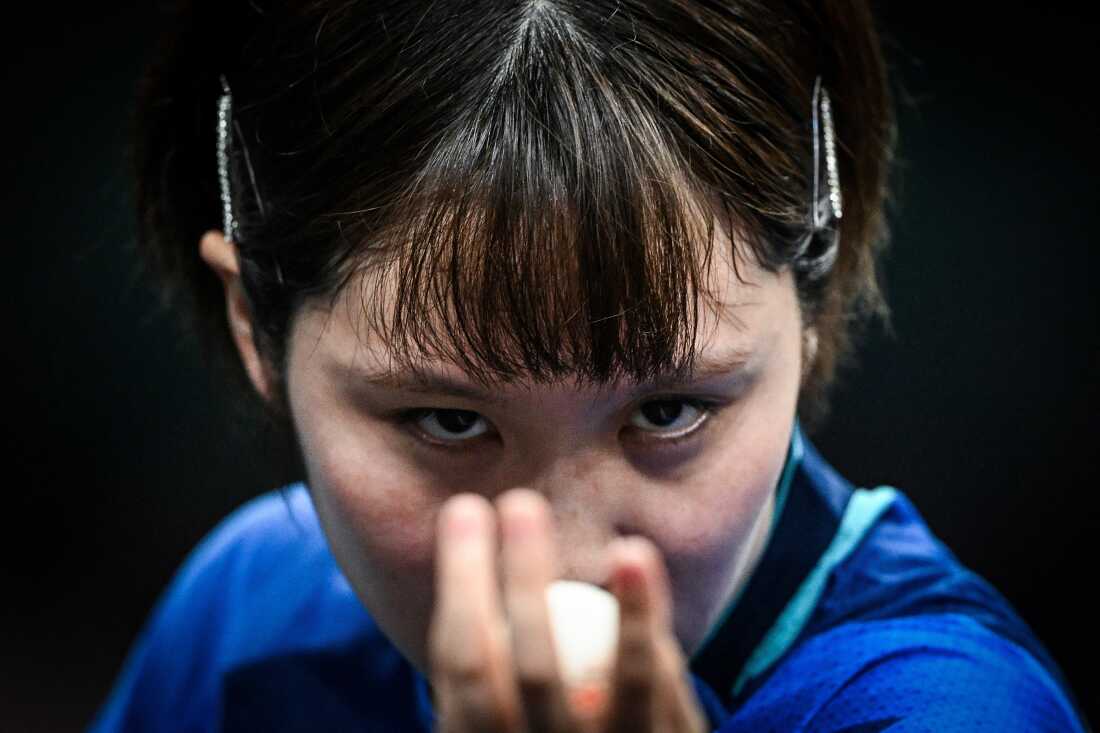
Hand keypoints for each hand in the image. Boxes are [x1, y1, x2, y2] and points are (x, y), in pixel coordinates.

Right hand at [428, 489, 708, 732]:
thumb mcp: (481, 730)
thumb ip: (476, 683)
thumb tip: (463, 562)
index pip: (464, 663)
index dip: (461, 581)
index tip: (464, 509)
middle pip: (533, 670)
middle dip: (521, 581)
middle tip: (519, 502)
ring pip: (626, 694)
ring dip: (633, 617)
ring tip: (630, 549)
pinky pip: (670, 708)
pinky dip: (662, 650)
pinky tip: (654, 597)